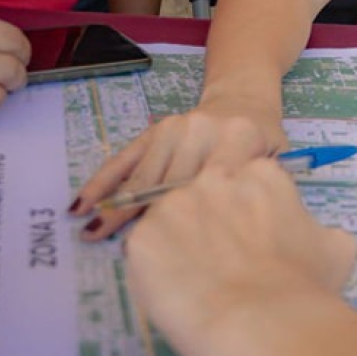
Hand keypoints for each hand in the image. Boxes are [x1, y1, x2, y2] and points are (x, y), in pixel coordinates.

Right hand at [71, 98, 287, 240]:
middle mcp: (200, 132)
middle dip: (148, 221)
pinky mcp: (154, 131)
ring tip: (90, 235)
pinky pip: (124, 159)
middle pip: (170, 185)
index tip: (170, 251)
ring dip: (114, 207)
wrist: (244, 100)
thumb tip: (237, 232)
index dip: (189, 221)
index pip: (209, 188)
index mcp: (235, 141)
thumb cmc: (262, 141)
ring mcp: (173, 129)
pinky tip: (82, 205)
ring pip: (142, 175)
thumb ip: (260, 189)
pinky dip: (102, 182)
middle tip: (128, 255)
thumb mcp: (274, 160)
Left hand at [124, 159, 355, 355]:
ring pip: (171, 220)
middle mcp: (214, 178)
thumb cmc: (307, 285)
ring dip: (180, 245)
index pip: (243, 178)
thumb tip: (316, 235)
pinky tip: (179, 294)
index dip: (245, 210)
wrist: (266, 324)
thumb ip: (317, 228)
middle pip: (203, 191)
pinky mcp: (142, 238)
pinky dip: (157, 272)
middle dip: (209, 219)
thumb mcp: (335, 246)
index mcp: (260, 174)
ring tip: (197, 282)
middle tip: (220, 259)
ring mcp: (174, 205)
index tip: (250, 238)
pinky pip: (145, 251)